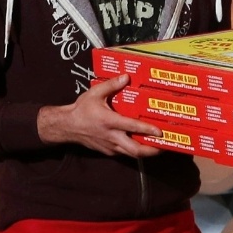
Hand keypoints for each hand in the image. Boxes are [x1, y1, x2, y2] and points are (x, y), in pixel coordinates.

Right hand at [36, 74, 162, 157]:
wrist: (68, 127)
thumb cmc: (81, 110)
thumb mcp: (94, 93)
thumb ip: (111, 85)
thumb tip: (126, 77)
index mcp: (109, 121)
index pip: (132, 127)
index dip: (147, 130)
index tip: (160, 131)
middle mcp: (111, 136)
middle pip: (135, 150)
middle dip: (152, 151)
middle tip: (165, 146)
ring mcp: (110, 146)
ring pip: (132, 155)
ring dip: (146, 152)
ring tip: (159, 147)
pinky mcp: (109, 151)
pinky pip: (125, 153)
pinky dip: (135, 150)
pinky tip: (142, 144)